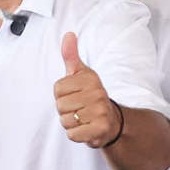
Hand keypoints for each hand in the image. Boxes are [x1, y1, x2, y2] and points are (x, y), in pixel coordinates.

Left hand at [52, 33, 119, 147]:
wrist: (112, 121)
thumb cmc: (91, 96)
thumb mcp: (81, 74)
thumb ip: (71, 56)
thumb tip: (68, 34)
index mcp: (90, 79)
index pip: (57, 89)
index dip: (61, 95)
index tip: (75, 95)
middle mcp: (97, 94)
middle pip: (60, 106)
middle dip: (65, 111)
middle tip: (79, 109)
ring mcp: (100, 112)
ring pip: (65, 121)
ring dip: (70, 123)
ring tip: (83, 119)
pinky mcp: (99, 129)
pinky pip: (72, 134)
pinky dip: (76, 134)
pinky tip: (86, 129)